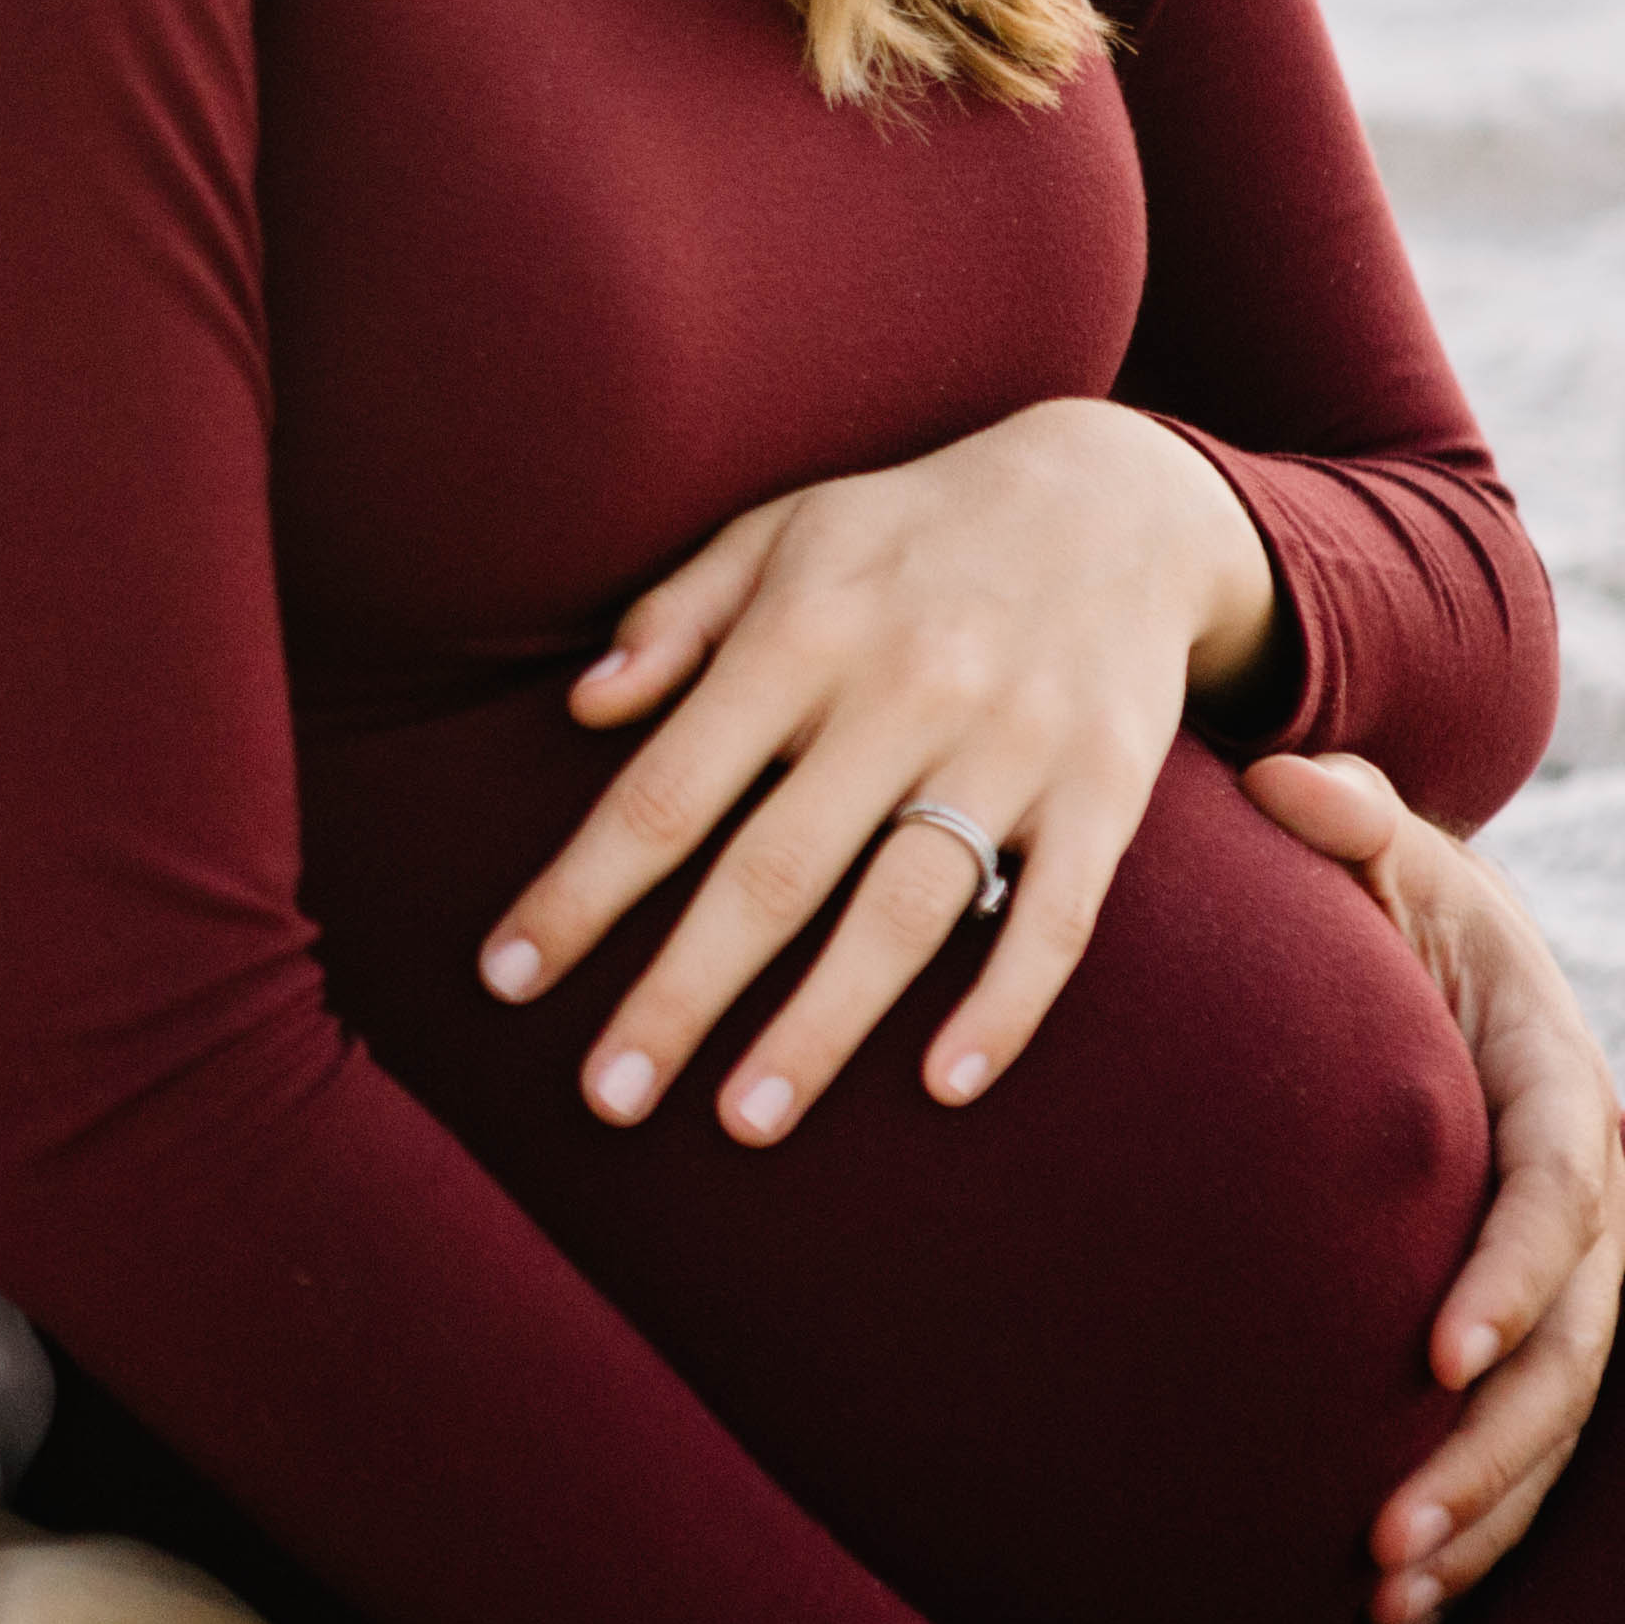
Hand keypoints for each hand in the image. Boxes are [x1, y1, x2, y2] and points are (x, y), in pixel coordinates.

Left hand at [472, 399, 1278, 1140]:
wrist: (1117, 501)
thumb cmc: (908, 535)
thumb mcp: (778, 534)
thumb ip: (678, 618)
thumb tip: (584, 707)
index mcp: (803, 632)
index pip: (667, 788)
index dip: (582, 890)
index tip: (507, 979)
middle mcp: (903, 693)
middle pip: (772, 873)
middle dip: (680, 994)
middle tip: (606, 1098)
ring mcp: (1013, 747)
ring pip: (905, 912)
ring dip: (820, 1028)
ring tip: (743, 1122)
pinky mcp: (1107, 791)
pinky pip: (1056, 919)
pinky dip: (1002, 1008)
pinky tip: (942, 1086)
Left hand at [1245, 752, 1624, 1623]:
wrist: (1443, 957)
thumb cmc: (1396, 898)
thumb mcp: (1382, 846)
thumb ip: (1344, 818)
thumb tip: (1288, 785)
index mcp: (1556, 1083)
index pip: (1557, 1193)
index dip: (1514, 1274)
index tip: (1442, 1350)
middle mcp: (1583, 1199)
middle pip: (1566, 1350)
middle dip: (1490, 1448)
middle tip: (1391, 1529)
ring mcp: (1565, 1279)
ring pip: (1549, 1422)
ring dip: (1479, 1515)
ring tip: (1383, 1593)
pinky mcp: (1525, 1330)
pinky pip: (1520, 1444)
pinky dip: (1471, 1528)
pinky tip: (1388, 1609)